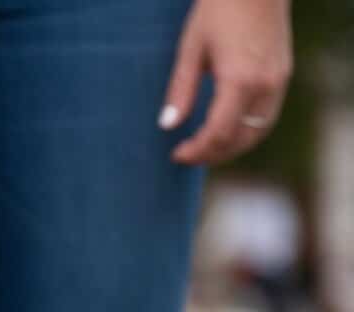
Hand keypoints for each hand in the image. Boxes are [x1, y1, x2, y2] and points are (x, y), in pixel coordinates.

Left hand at [160, 0, 291, 165]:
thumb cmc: (221, 7)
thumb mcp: (192, 47)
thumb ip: (181, 90)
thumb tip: (167, 126)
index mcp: (239, 80)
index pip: (218, 134)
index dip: (197, 151)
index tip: (177, 155)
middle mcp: (264, 86)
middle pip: (239, 140)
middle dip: (213, 155)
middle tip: (190, 156)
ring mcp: (278, 81)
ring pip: (257, 133)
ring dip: (231, 148)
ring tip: (207, 149)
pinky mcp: (283, 75)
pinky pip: (266, 117)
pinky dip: (247, 132)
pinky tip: (228, 131)